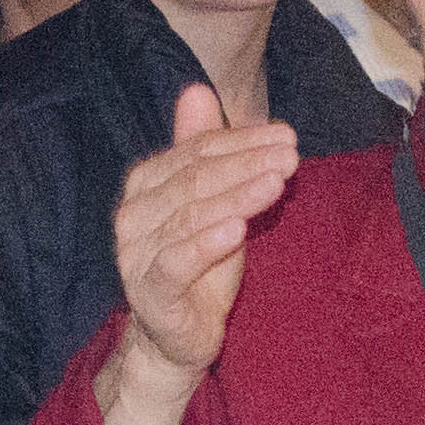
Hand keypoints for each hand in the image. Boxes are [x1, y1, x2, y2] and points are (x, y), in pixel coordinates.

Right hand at [110, 85, 294, 382]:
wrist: (177, 336)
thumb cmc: (198, 263)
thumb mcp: (209, 202)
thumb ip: (203, 149)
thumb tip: (197, 89)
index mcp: (146, 184)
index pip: (197, 151)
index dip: (242, 141)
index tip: (287, 135)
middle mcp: (133, 214)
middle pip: (195, 179)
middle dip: (247, 163)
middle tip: (290, 155)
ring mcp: (136, 253)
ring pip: (191, 215)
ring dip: (238, 195)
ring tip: (277, 181)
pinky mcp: (149, 290)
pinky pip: (178, 261)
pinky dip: (208, 242)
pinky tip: (238, 228)